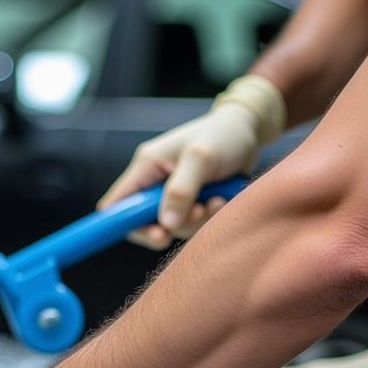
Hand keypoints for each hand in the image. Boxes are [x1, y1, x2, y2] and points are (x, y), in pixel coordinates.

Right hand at [97, 74, 284, 249]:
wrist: (249, 132)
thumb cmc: (224, 136)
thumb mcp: (201, 158)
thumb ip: (181, 190)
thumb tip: (166, 224)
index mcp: (147, 166)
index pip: (117, 204)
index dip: (124, 224)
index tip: (156, 234)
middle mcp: (155, 183)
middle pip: (145, 224)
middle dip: (173, 226)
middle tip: (196, 214)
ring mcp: (172, 195)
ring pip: (173, 227)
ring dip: (196, 221)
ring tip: (217, 200)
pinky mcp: (190, 203)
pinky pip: (192, 224)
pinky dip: (207, 219)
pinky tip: (221, 200)